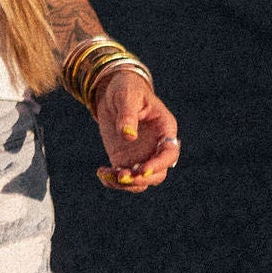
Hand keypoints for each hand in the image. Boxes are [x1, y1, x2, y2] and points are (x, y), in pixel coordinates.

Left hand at [93, 68, 179, 192]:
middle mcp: (156, 147)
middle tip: (122, 176)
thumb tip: (128, 136)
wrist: (112, 92)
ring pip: (140, 180)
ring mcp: (141, 155)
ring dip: (125, 184)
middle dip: (141, 179)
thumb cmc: (126, 88)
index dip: (159, 165)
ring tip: (106, 174)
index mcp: (165, 129)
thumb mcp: (127, 97)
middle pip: (158, 174)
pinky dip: (112, 180)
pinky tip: (101, 172)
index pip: (169, 153)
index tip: (142, 170)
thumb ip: (128, 115)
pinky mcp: (124, 159)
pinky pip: (123, 177)